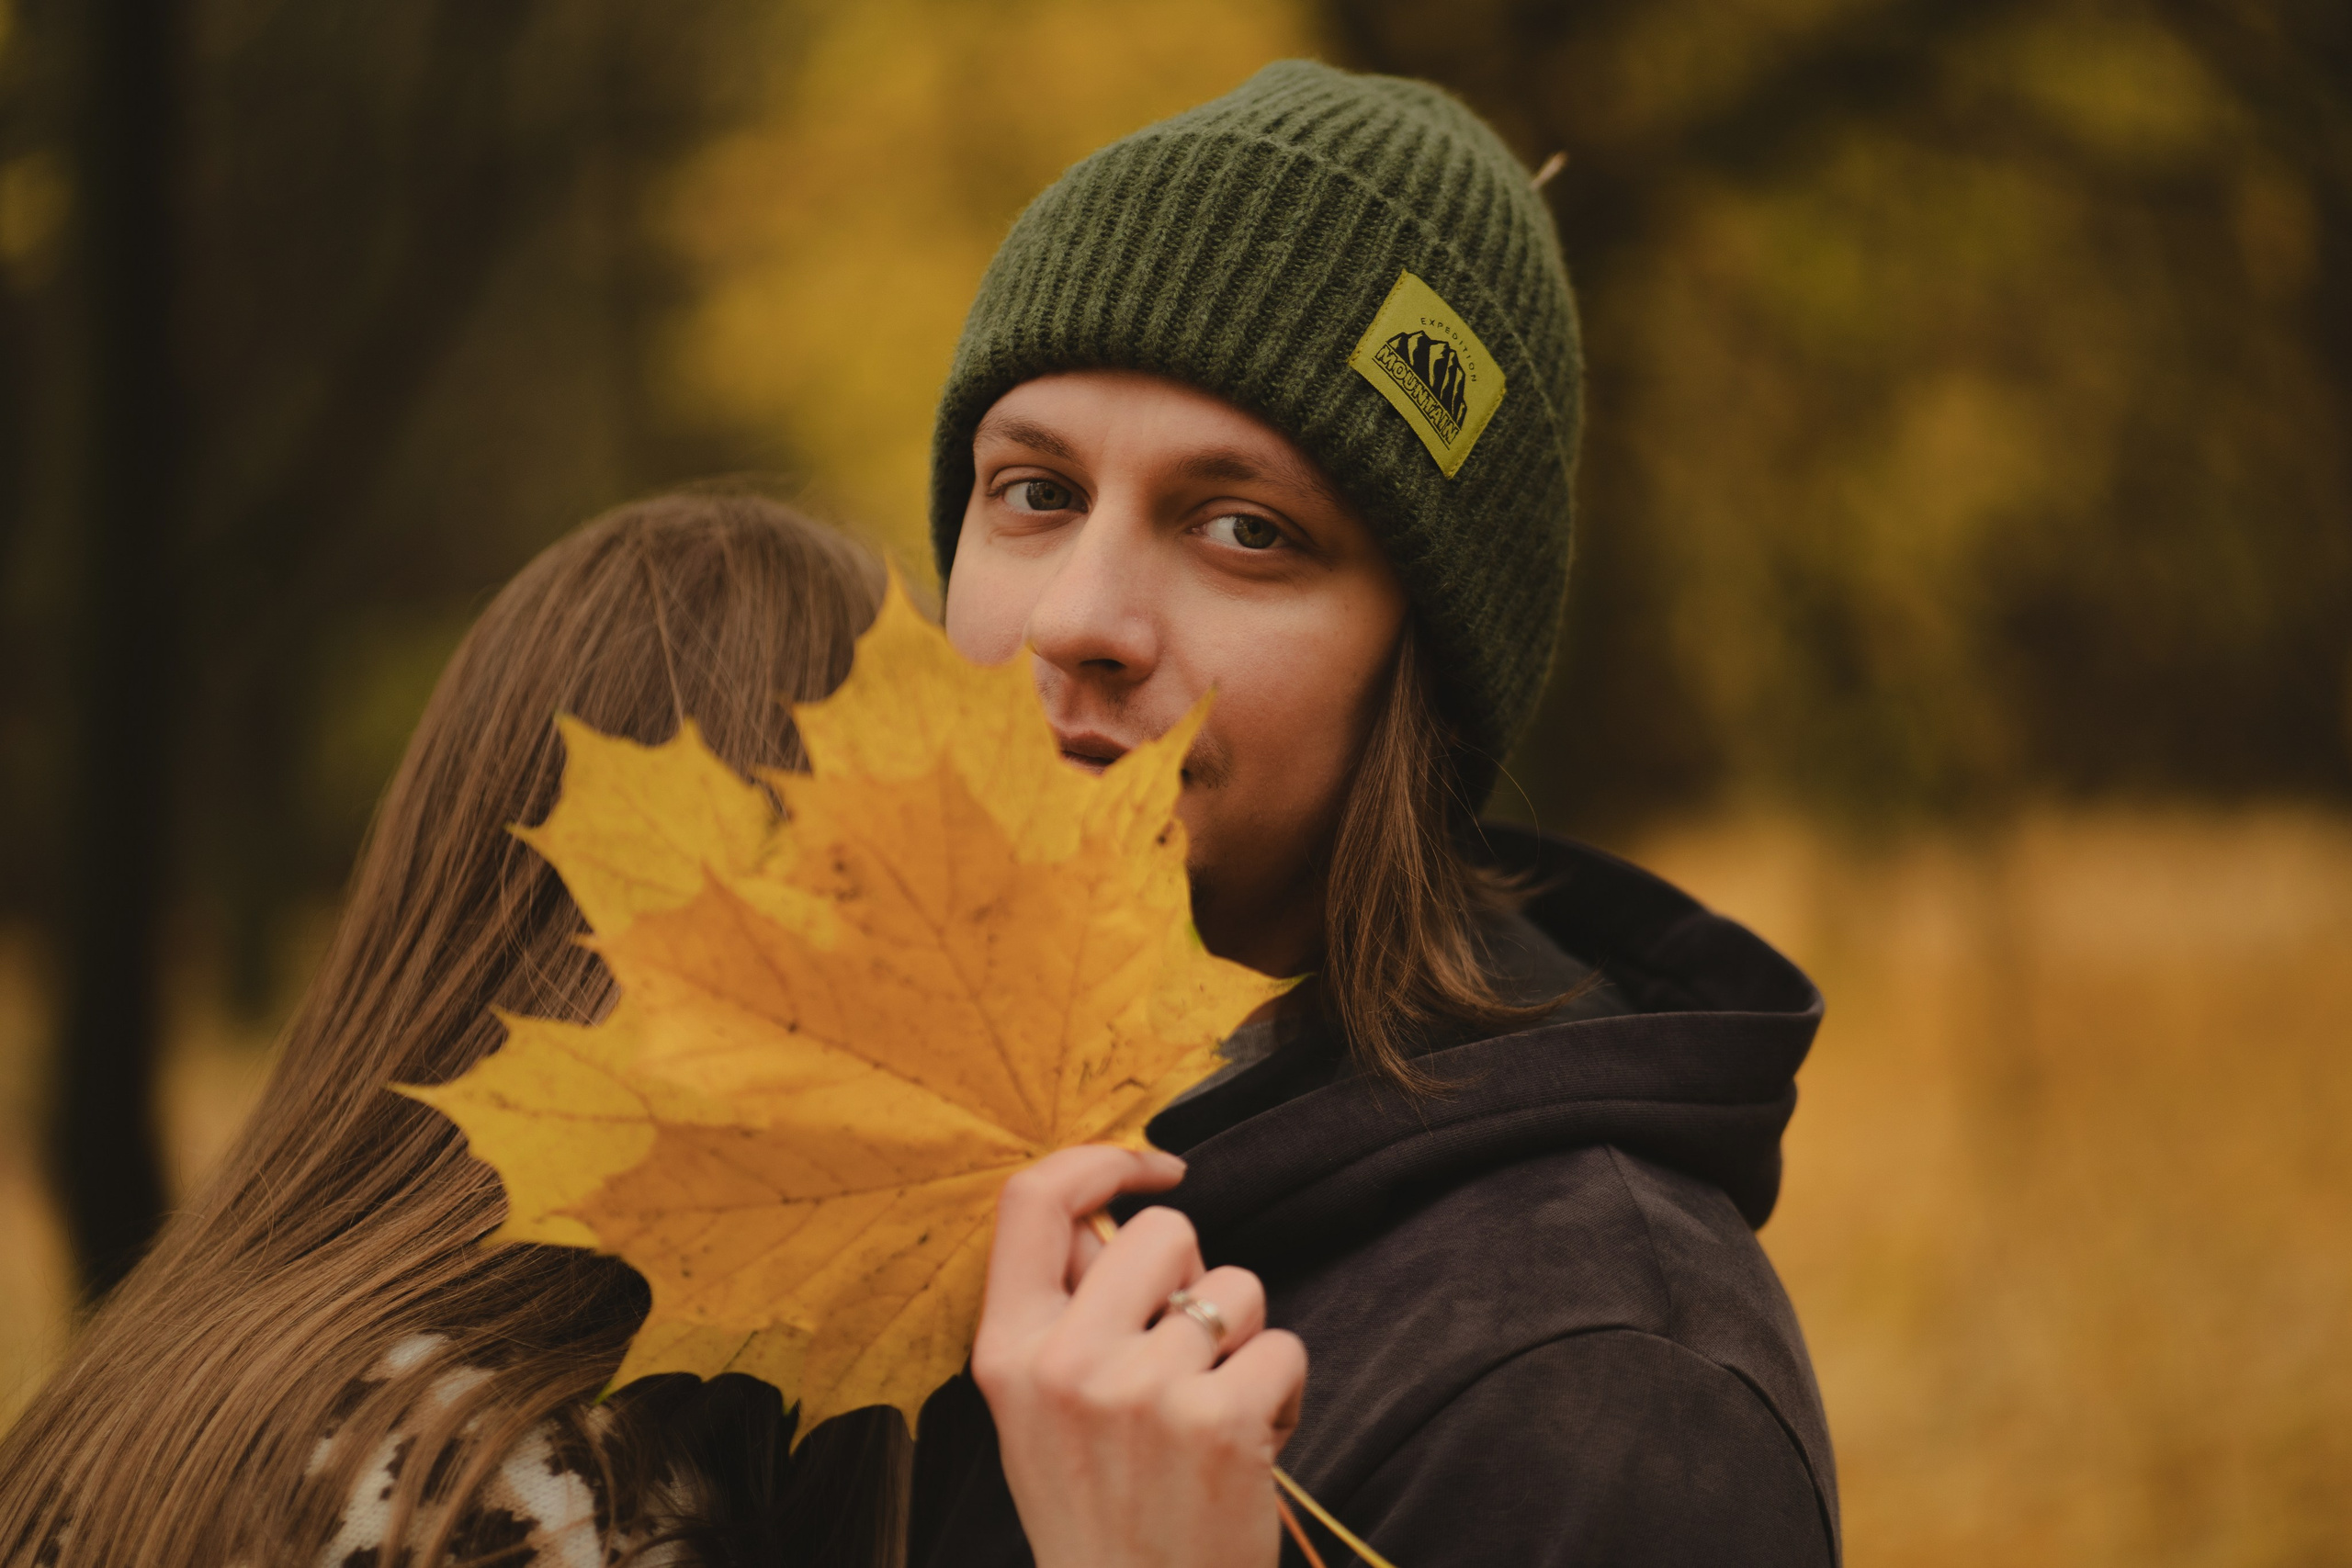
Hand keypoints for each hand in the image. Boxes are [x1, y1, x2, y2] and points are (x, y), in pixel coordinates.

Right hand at [973, 1146, 1307, 1567]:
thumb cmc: (1100, 1513)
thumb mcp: (1038, 1414)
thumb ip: (1063, 1315)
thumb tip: (1104, 1218)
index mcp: (1008, 1353)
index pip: (1032, 1200)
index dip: (1100, 1163)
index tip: (1151, 1172)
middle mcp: (1066, 1364)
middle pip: (1164, 1232)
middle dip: (1195, 1275)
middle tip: (1187, 1349)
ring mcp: (1144, 1391)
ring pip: (1236, 1288)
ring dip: (1241, 1343)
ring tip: (1211, 1415)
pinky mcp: (1220, 1421)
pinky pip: (1283, 1347)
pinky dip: (1281, 1393)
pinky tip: (1247, 1448)